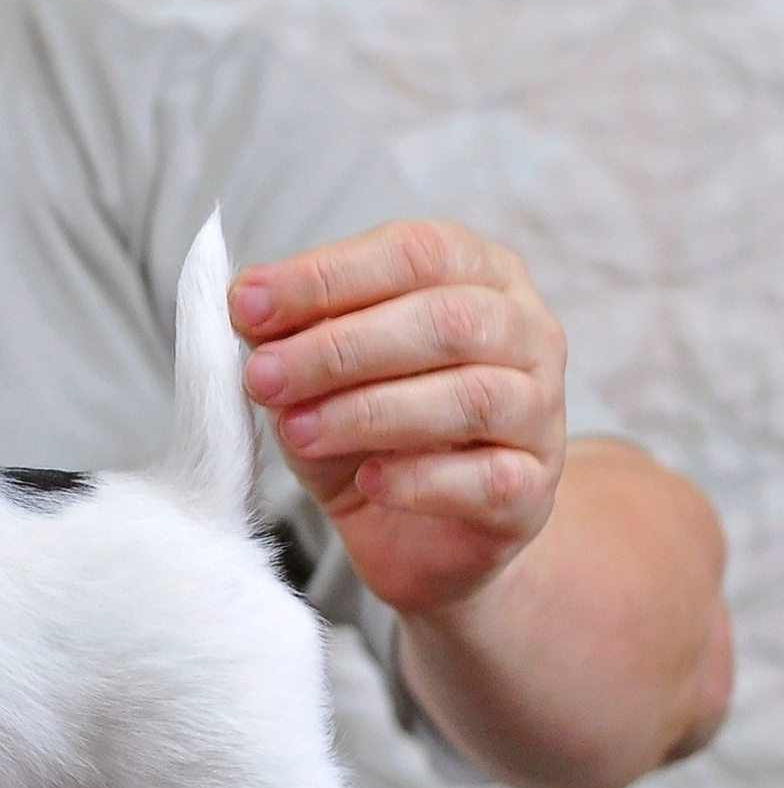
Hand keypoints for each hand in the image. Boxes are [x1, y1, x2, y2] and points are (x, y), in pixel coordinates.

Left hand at [230, 220, 567, 613]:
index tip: (247, 306)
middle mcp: (526, 332)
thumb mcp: (313, 376)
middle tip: (262, 377)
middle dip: (340, 348)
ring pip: (473, 397)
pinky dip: (418, 479)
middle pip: (449, 319)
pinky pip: (488, 478)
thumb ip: (289, 335)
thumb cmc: (367, 433)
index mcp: (476, 275)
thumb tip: (247, 302)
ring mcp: (541, 413)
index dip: (326, 275)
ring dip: (368, 412)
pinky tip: (369, 481)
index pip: (414, 251)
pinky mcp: (535, 492)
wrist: (417, 535)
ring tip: (297, 431)